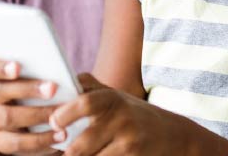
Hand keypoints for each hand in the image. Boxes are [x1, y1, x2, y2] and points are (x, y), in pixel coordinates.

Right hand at [0, 58, 64, 154]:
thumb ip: (44, 71)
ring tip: (59, 114)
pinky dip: (40, 139)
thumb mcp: (43, 78)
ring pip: (6, 117)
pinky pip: (16, 142)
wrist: (44, 121)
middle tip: (52, 88)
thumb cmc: (44, 90)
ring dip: (36, 115)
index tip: (17, 67)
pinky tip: (59, 135)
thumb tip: (59, 71)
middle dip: (27, 89)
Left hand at [50, 73, 188, 154]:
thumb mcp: (117, 97)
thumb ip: (91, 88)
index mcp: (113, 99)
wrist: (173, 136)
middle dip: (66, 153)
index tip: (54, 122)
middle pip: (81, 145)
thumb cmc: (135, 115)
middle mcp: (122, 119)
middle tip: (61, 150)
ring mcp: (129, 142)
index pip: (86, 103)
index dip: (65, 113)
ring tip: (71, 155)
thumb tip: (62, 79)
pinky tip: (95, 155)